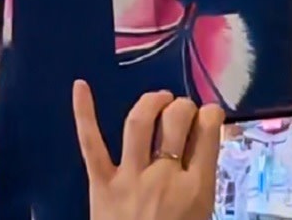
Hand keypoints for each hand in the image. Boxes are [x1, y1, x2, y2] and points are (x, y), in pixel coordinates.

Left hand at [72, 84, 221, 219]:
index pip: (208, 139)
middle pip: (176, 124)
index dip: (211, 118)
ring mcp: (130, 177)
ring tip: (159, 98)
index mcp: (197, 191)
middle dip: (183, 108)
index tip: (210, 113)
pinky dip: (84, 112)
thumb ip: (201, 191)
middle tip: (183, 108)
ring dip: (151, 103)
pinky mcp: (100, 182)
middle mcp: (165, 176)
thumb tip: (200, 164)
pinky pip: (91, 142)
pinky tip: (80, 85)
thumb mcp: (201, 218)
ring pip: (139, 125)